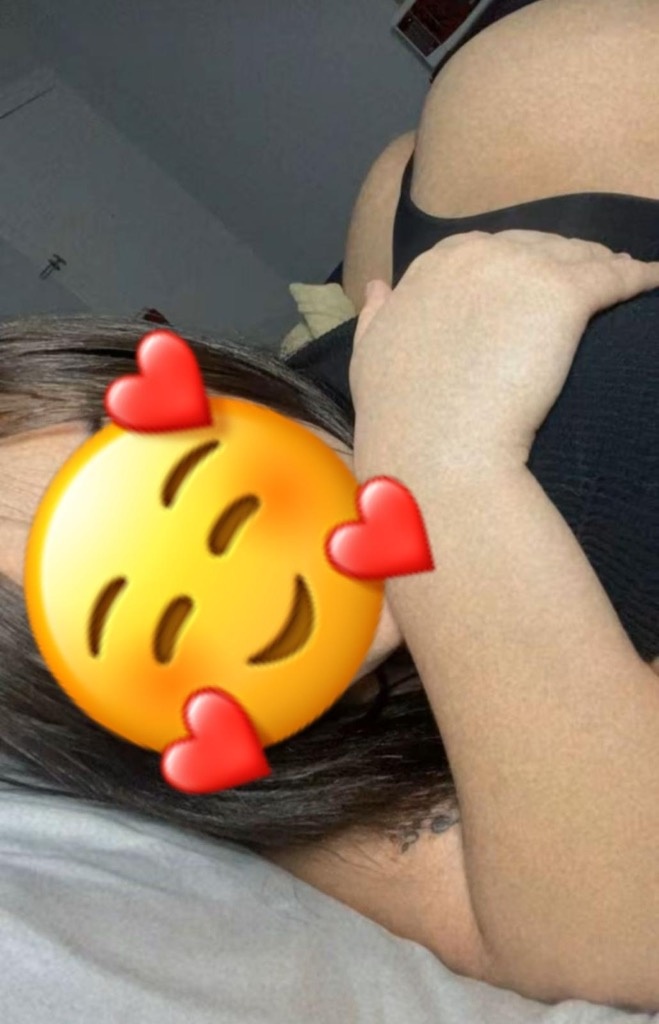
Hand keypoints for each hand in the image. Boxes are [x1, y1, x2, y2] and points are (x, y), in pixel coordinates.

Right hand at [349, 230, 658, 473]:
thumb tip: (381, 286)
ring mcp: (521, 269)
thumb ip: (376, 315)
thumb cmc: (399, 415)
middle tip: (589, 278)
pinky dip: (640, 277)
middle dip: (562, 261)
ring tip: (625, 276)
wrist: (435, 450)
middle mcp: (477, 254)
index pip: (489, 251)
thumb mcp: (368, 356)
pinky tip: (653, 279)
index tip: (533, 283)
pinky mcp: (563, 295)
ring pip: (577, 257)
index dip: (517, 267)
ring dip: (602, 265)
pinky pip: (615, 278)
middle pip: (537, 247)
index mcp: (434, 267)